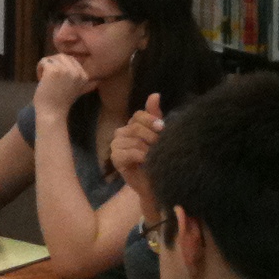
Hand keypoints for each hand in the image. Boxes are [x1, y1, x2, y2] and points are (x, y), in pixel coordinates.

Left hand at [33, 53, 92, 115]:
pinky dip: (39, 69)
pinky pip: (43, 61)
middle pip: (62, 56)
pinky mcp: (54, 70)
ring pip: (52, 58)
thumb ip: (85, 83)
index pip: (71, 60)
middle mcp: (78, 71)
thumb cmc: (61, 103)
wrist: (52, 114)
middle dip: (53, 65)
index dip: (61, 67)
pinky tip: (41, 80)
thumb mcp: (78, 91)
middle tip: (50, 79)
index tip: (58, 81)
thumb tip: (97, 80)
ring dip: (45, 67)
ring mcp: (66, 70)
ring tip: (45, 80)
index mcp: (85, 75)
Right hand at [110, 94, 164, 212]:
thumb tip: (155, 94)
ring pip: (133, 140)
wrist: (155, 184)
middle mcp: (121, 133)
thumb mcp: (160, 136)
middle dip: (151, 136)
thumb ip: (155, 116)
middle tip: (161, 145)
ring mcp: (116, 146)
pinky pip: (128, 152)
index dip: (150, 120)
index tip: (163, 128)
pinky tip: (148, 161)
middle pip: (135, 126)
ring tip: (156, 155)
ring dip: (148, 148)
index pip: (138, 115)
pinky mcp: (115, 158)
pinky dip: (141, 156)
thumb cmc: (158, 159)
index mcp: (132, 125)